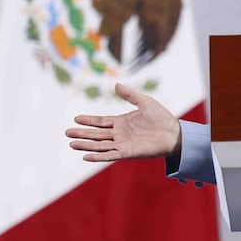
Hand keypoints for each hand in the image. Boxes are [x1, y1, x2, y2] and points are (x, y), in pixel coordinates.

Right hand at [66, 82, 180, 160]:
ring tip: (72, 144)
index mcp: (122, 122)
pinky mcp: (127, 153)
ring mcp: (122, 144)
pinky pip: (109, 155)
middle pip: (96, 134)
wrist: (174, 132)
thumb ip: (130, 95)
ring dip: (86, 145)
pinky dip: (98, 156)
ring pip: (99, 145)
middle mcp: (120, 134)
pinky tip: (86, 156)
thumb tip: (116, 84)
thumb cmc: (161, 117)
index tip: (75, 118)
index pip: (101, 122)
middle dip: (82, 133)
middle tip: (67, 133)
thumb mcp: (145, 102)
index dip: (88, 120)